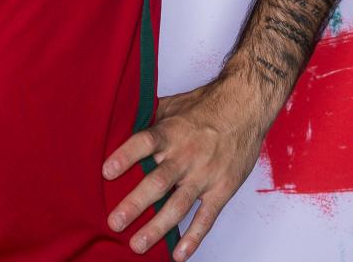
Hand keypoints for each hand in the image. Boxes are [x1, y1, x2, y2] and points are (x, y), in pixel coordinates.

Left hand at [102, 79, 267, 259]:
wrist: (245, 108)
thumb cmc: (205, 106)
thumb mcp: (174, 105)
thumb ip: (149, 119)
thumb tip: (120, 122)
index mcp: (171, 132)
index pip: (144, 143)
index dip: (125, 157)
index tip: (106, 173)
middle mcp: (186, 156)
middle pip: (158, 182)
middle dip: (135, 204)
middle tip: (115, 222)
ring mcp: (204, 175)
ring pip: (178, 205)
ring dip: (157, 227)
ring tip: (137, 245)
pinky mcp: (222, 189)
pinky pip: (206, 217)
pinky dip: (194, 237)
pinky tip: (179, 254)